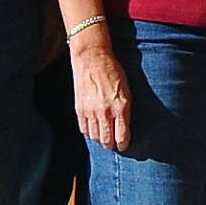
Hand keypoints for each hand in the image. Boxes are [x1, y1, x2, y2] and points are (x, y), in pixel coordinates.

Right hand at [69, 29, 130, 149]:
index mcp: (120, 107)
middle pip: (107, 140)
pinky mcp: (80, 109)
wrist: (92, 59)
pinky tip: (93, 129)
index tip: (124, 145)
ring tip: (104, 138)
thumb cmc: (113, 72)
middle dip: (111, 145)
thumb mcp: (126, 90)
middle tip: (113, 145)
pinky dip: (89, 132)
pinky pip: (83, 129)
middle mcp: (105, 112)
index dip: (123, 144)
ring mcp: (91, 111)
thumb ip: (125, 110)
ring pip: (95, 137)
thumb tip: (123, 127)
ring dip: (100, 140)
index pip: (122, 136)